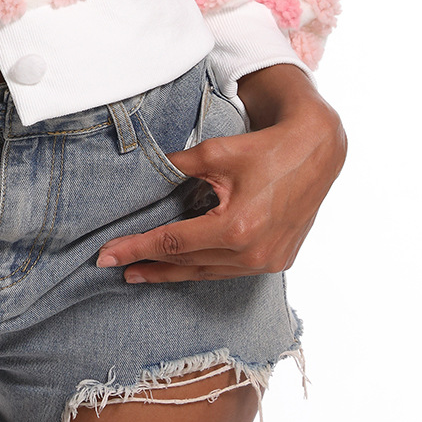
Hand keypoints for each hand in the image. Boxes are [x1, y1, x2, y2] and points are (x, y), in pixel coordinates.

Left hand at [94, 64, 346, 281]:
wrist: (316, 151)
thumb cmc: (263, 148)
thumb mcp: (214, 152)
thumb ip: (175, 167)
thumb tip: (142, 175)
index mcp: (236, 227)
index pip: (172, 242)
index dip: (136, 248)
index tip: (106, 256)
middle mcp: (253, 253)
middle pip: (187, 262)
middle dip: (148, 263)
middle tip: (115, 266)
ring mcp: (268, 262)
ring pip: (208, 272)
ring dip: (173, 272)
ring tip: (141, 272)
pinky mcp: (278, 261)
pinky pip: (230, 269)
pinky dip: (204, 266)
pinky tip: (183, 265)